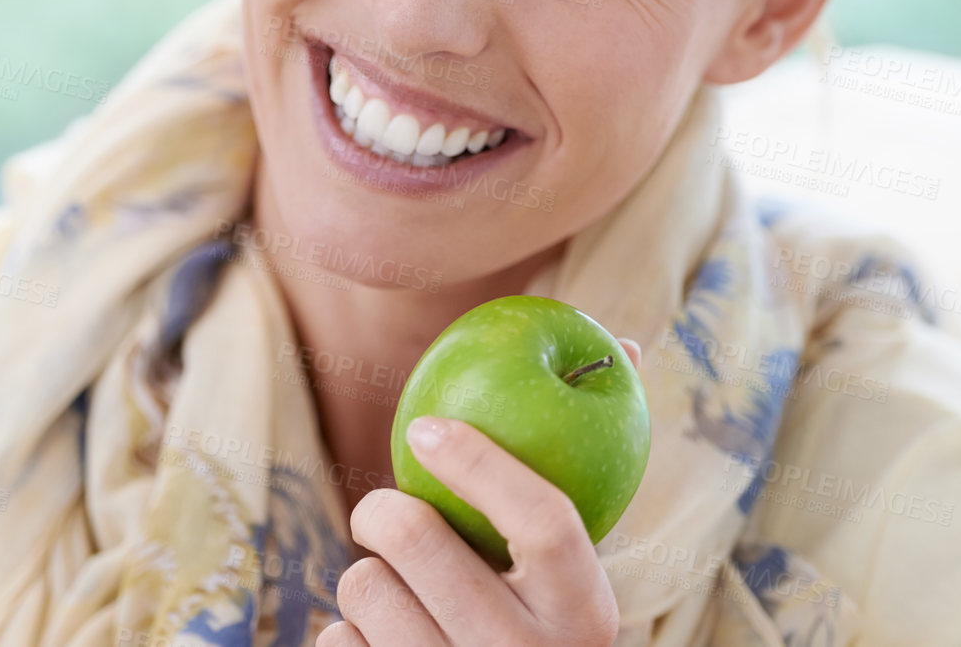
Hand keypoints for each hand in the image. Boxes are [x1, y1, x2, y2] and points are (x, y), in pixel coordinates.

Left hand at [317, 337, 643, 646]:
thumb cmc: (537, 621)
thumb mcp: (572, 574)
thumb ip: (579, 472)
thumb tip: (624, 343)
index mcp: (584, 614)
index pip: (544, 518)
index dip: (481, 460)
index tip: (426, 426)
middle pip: (416, 537)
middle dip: (380, 509)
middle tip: (384, 511)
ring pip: (365, 585)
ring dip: (370, 578)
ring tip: (400, 594)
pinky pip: (337, 640)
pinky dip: (350, 633)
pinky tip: (385, 644)